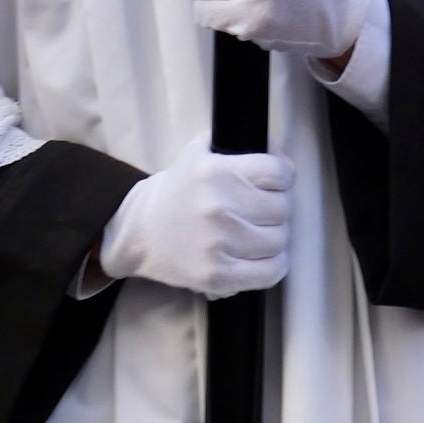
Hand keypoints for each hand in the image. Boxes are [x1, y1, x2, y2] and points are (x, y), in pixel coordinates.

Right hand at [98, 131, 293, 297]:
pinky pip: (270, 272)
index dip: (283, 177)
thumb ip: (240, 147)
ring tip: (259, 232)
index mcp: (216, 172)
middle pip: (282, 208)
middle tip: (263, 210)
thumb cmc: (178, 191)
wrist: (141, 231)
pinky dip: (272, 264)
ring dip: (274, 236)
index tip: (275, 183)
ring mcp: (218, 245)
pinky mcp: (218, 276)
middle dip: (277, 207)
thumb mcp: (201, 152)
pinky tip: (260, 256)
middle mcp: (218, 207)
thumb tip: (282, 156)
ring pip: (279, 240)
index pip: (278, 173)